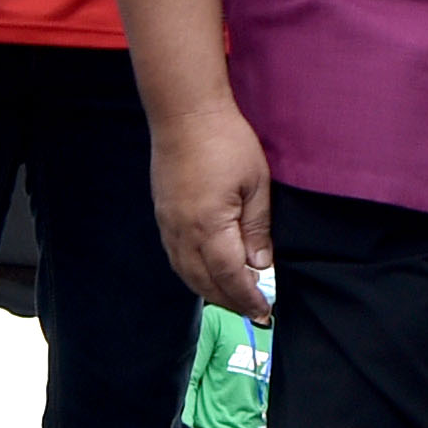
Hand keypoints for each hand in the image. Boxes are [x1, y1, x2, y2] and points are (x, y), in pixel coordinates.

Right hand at [152, 96, 275, 317]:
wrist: (184, 114)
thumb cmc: (226, 142)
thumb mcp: (256, 183)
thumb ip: (257, 228)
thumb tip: (261, 265)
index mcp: (210, 227)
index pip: (230, 277)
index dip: (248, 298)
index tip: (264, 312)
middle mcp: (183, 233)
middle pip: (205, 282)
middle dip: (230, 301)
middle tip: (253, 312)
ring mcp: (168, 225)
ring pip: (186, 273)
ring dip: (210, 291)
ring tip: (233, 298)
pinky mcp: (162, 216)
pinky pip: (175, 258)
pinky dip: (192, 274)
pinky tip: (207, 274)